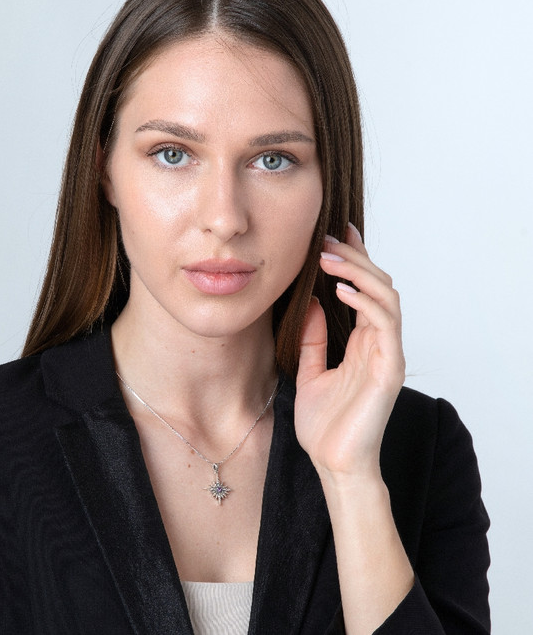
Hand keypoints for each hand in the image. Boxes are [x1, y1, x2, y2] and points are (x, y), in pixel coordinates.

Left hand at [294, 223, 404, 479]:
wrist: (333, 464)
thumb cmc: (324, 425)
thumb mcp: (309, 371)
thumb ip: (313, 338)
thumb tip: (311, 302)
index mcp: (361, 342)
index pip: (364, 290)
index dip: (354, 259)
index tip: (334, 234)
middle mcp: (378, 343)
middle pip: (378, 285)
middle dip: (354, 258)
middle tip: (325, 239)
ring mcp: (387, 353)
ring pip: (386, 297)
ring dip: (358, 272)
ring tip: (328, 259)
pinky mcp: (389, 368)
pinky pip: (384, 324)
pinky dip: (365, 302)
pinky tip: (340, 290)